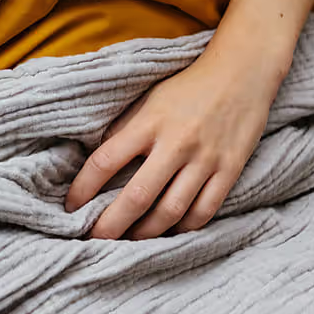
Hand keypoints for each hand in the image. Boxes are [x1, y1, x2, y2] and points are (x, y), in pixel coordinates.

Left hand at [64, 47, 282, 238]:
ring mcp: (205, 159)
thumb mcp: (149, 100)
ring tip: (130, 240)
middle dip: (110, 225)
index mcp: (148, 122)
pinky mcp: (230, 170)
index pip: (105, 161)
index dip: (83, 188)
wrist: (241, 72)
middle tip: (95, 240)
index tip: (72, 206)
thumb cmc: (187, 86)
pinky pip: (204, 211)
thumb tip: (95, 164)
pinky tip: (169, 231)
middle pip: (136, 197)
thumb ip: (125, 130)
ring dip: (146, 233)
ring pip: (170, 211)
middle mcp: (175, 143)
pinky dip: (183, 228)